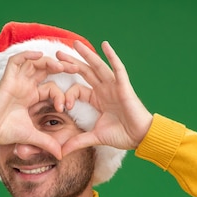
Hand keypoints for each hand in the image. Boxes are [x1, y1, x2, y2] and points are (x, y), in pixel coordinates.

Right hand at [0, 51, 78, 157]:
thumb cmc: (4, 131)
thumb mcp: (31, 136)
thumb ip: (47, 142)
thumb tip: (61, 155)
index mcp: (31, 96)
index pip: (51, 88)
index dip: (61, 95)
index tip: (64, 108)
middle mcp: (25, 86)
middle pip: (46, 69)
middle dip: (61, 68)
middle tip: (76, 69)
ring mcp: (16, 80)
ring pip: (34, 62)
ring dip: (48, 61)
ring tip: (61, 66)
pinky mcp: (7, 78)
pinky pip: (17, 60)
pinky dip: (27, 55)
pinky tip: (39, 55)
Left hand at [56, 41, 152, 155]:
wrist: (139, 137)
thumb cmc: (121, 135)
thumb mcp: (95, 137)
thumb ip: (77, 141)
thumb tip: (61, 152)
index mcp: (97, 99)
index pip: (78, 89)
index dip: (68, 94)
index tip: (63, 105)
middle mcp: (104, 89)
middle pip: (85, 72)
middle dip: (71, 62)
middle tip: (56, 54)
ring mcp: (114, 86)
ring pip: (98, 66)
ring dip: (87, 55)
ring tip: (75, 44)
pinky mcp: (124, 86)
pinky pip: (118, 68)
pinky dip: (112, 56)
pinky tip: (105, 45)